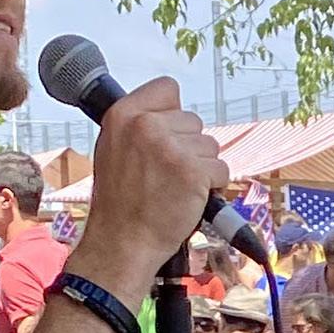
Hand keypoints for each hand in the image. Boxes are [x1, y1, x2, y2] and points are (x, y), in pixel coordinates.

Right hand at [76, 78, 228, 300]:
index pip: (168, 89)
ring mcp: (171, 148)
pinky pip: (220, 170)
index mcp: (123, 115)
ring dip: (200, 168)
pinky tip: (188, 199)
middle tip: (165, 176)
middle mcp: (146, 125)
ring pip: (209, 146)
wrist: (123, 244)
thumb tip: (170, 113)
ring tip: (174, 189)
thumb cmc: (120, 204)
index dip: (173, 114)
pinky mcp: (193, 171)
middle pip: (193, 120)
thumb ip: (138, 126)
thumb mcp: (113, 149)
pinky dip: (212, 187)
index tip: (167, 136)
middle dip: (187, 147)